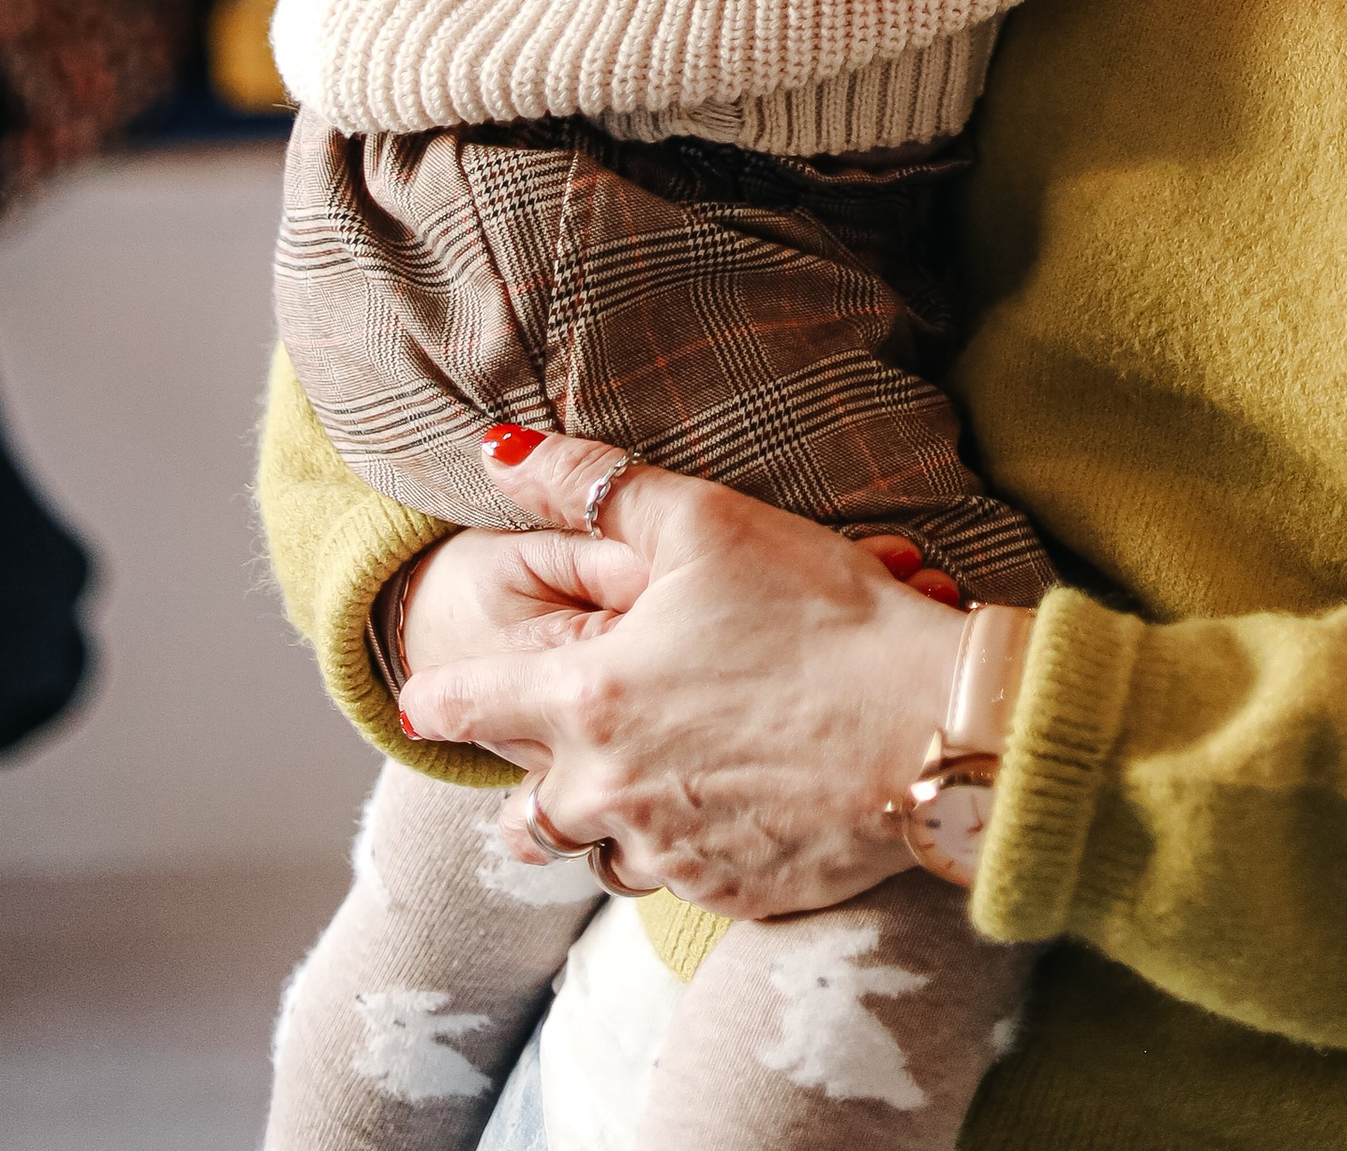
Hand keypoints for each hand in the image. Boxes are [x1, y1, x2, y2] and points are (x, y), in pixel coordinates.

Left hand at [398, 428, 963, 916]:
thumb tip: (495, 452)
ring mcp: (671, 854)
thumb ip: (591, 483)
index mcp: (590, 703)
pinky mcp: (732, 894)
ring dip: (609, 824)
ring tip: (644, 783)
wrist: (928, 728)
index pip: (471, 708)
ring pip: (603, 856)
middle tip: (546, 764)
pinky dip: (690, 846)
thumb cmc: (819, 613)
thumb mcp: (704, 522)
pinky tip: (732, 804)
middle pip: (525, 819)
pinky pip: (683, 879)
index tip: (418, 705)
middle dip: (526, 791)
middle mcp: (611, 794)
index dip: (438, 700)